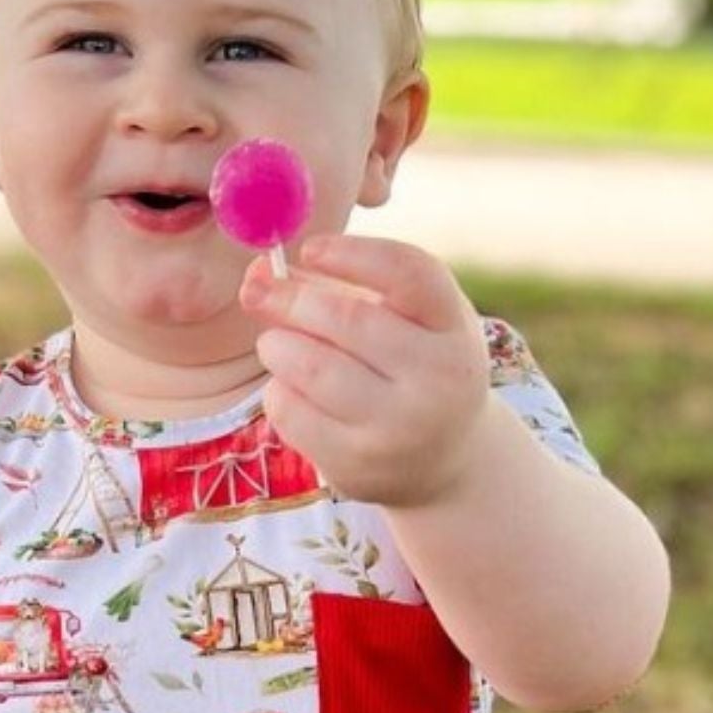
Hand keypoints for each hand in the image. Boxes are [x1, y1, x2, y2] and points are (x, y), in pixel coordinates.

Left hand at [239, 234, 491, 509]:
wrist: (443, 462)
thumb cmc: (412, 367)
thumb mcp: (402, 319)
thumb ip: (337, 286)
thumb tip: (258, 274)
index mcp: (453, 327)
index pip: (409, 274)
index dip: (353, 254)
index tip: (309, 249)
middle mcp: (437, 378)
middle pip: (348, 319)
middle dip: (290, 299)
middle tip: (259, 291)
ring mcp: (399, 427)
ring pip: (310, 366)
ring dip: (276, 345)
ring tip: (276, 345)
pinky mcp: (357, 464)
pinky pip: (291, 410)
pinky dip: (278, 389)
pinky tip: (290, 387)